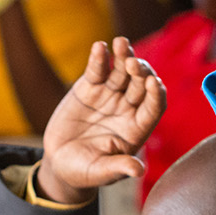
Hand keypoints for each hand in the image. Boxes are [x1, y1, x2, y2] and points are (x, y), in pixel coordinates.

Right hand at [36, 38, 165, 203]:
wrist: (59, 161)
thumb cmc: (84, 171)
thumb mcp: (101, 172)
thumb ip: (118, 167)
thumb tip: (139, 171)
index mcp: (137, 129)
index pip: (154, 107)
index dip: (156, 95)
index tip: (154, 83)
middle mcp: (127, 109)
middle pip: (140, 84)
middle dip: (140, 71)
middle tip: (133, 63)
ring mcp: (109, 95)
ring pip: (121, 71)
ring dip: (123, 56)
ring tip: (121, 43)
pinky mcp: (89, 87)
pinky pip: (97, 69)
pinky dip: (99, 57)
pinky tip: (100, 47)